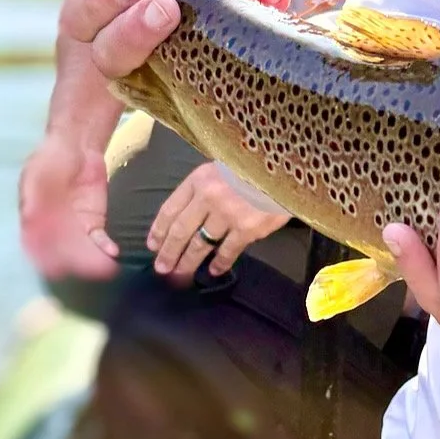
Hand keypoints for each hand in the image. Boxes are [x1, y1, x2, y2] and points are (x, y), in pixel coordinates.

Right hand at [19, 127, 117, 280]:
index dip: (45, 261)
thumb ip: (32, 197)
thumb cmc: (49, 159)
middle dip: (75, 265)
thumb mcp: (36, 175)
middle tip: (89, 271)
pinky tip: (112, 252)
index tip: (57, 269)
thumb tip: (29, 219)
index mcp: (33, 222)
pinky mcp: (93, 223)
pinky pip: (98, 240)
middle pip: (62, 255)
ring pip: (81, 251)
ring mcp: (74, 228)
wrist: (75, 146)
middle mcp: (52, 231)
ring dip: (92, 262)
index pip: (37, 248)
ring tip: (106, 268)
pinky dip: (104, 248)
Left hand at [149, 161, 289, 285]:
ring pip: (200, 244)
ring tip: (181, 274)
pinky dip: (219, 263)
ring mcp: (228, 214)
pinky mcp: (248, 229)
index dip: (159, 230)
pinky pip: (228, 251)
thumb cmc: (253, 164)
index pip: (170, 208)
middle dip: (169, 252)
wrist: (287, 166)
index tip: (152, 245)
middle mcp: (209, 197)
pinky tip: (213, 271)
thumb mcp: (222, 166)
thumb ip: (205, 186)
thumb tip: (190, 214)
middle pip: (181, 231)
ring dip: (188, 262)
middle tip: (161, 268)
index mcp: (199, 179)